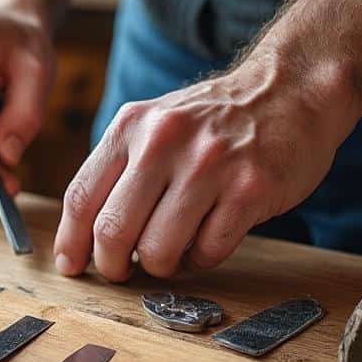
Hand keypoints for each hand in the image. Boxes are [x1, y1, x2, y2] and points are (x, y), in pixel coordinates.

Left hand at [52, 52, 357, 280]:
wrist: (291, 90)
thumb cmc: (214, 121)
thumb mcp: (155, 124)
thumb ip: (120, 168)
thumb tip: (84, 236)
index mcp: (131, 126)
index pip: (82, 196)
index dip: (70, 241)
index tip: (70, 266)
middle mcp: (164, 142)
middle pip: (113, 230)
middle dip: (111, 264)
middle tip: (121, 271)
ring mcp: (208, 165)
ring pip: (158, 249)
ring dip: (160, 265)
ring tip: (170, 252)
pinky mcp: (249, 189)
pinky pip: (207, 251)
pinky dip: (200, 258)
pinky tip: (206, 239)